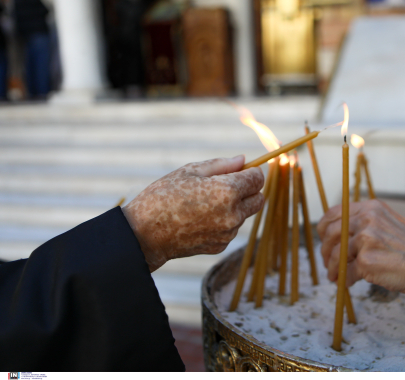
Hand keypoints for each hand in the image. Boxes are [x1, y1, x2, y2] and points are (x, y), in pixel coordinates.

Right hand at [122, 156, 263, 271]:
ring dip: (235, 206)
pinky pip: (231, 229)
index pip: (258, 179)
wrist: (145, 234)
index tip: (241, 170)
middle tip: (227, 184)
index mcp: (227, 191)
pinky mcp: (221, 246)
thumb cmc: (164, 196)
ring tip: (205, 203)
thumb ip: (222, 165)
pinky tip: (200, 218)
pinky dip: (223, 221)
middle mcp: (233, 214)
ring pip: (244, 214)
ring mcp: (228, 233)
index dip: (251, 171)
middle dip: (249, 190)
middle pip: (259, 199)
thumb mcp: (190, 171)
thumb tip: (243, 160)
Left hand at [317, 200, 404, 294]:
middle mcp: (366, 219)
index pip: (335, 212)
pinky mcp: (366, 260)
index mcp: (370, 208)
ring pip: (336, 254)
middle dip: (326, 250)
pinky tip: (348, 283)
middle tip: (328, 262)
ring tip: (334, 275)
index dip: (324, 227)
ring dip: (333, 267)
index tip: (324, 240)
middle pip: (330, 233)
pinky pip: (347, 272)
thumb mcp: (387, 224)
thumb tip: (337, 239)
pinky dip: (345, 279)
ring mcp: (366, 238)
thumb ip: (364, 225)